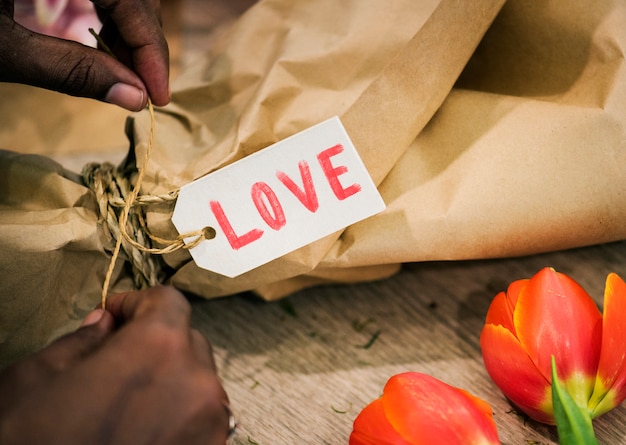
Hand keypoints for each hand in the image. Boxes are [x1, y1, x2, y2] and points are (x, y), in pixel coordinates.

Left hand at [0, 0, 168, 109]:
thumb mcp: (3, 51)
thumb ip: (68, 69)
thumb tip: (133, 98)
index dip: (150, 48)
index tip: (158, 95)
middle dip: (144, 42)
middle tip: (141, 90)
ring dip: (129, 32)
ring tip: (122, 75)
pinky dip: (110, 17)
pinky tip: (104, 47)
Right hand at [0, 286, 231, 444]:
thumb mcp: (37, 380)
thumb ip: (81, 340)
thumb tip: (104, 324)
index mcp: (158, 348)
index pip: (168, 301)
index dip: (137, 303)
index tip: (115, 316)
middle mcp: (197, 383)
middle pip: (187, 341)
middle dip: (155, 341)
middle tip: (116, 358)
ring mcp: (211, 425)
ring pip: (198, 381)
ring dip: (169, 379)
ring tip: (127, 401)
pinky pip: (201, 418)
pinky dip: (178, 413)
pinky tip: (142, 428)